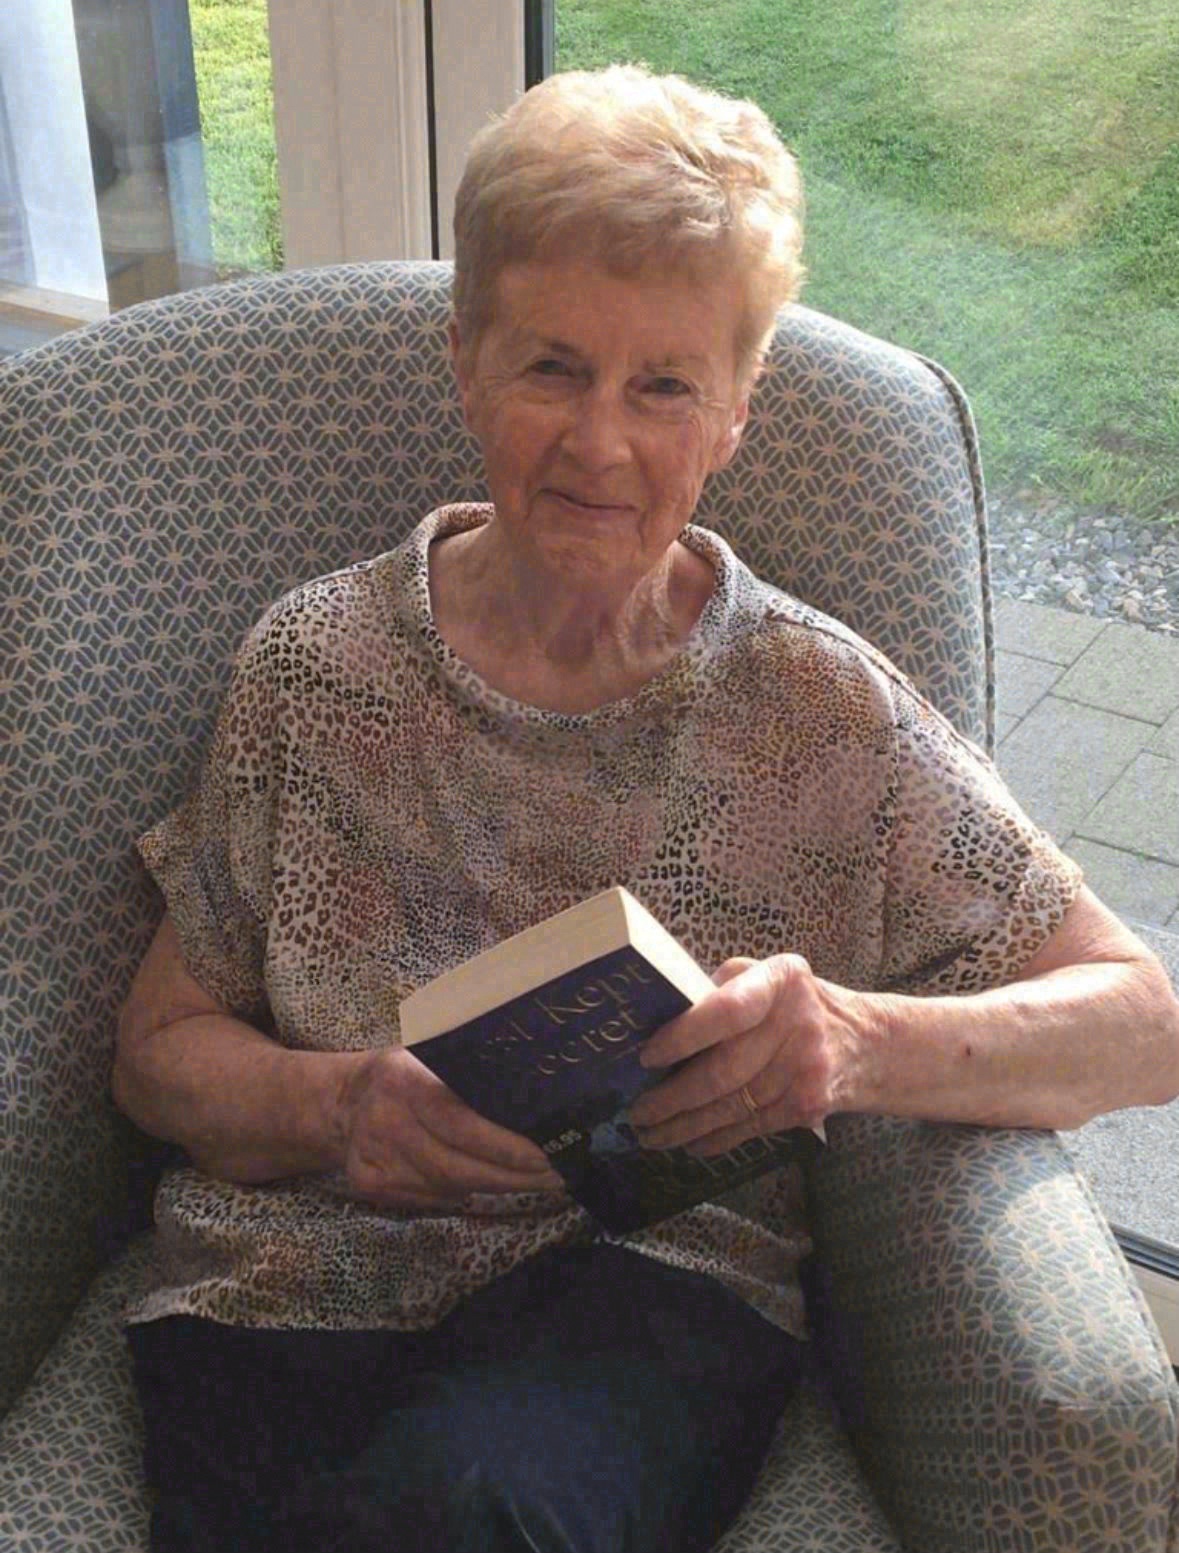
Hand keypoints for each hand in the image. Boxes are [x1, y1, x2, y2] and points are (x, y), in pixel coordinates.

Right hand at [340, 1047, 564, 1208]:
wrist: (338, 1103)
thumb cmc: (401, 1074)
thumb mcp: (427, 1056)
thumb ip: (465, 1073)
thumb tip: (533, 1090)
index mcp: (404, 1081)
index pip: (462, 1124)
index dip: (506, 1146)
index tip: (548, 1153)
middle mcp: (386, 1123)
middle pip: (460, 1166)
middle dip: (516, 1175)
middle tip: (560, 1174)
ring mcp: (376, 1161)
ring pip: (451, 1187)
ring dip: (500, 1187)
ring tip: (540, 1180)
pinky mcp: (372, 1188)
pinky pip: (432, 1198)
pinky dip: (465, 1193)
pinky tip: (494, 1184)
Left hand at [627, 955, 867, 1154]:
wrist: (866, 1044)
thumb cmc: (797, 1004)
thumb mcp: (767, 976)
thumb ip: (723, 988)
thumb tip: (664, 1017)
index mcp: (781, 980)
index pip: (727, 1011)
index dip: (684, 1037)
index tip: (647, 1058)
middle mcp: (798, 1023)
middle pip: (723, 1071)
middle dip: (672, 1098)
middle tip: (637, 1112)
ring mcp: (806, 1070)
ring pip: (732, 1107)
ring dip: (685, 1127)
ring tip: (650, 1134)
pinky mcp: (808, 1107)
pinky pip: (751, 1128)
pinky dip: (716, 1140)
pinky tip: (689, 1143)